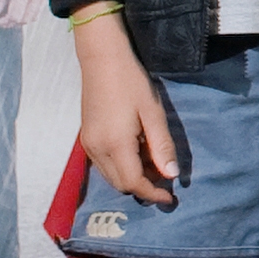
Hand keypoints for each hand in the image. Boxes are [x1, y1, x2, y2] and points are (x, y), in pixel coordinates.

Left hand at [0, 0, 43, 29]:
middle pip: (23, 19)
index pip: (13, 15)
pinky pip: (38, 11)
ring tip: (13, 19)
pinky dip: (30, 15)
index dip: (4, 22)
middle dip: (12, 23)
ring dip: (21, 21)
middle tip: (4, 22)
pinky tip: (24, 12)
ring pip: (32, 18)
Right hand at [73, 14, 177, 203]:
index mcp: (115, 145)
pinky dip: (121, 166)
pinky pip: (104, 164)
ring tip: (154, 163)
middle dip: (143, 187)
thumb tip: (171, 175)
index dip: (153, 193)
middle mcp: (97, 150)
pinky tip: (137, 152)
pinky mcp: (86, 138)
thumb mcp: (153, 113)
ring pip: (110, 176)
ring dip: (132, 177)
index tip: (171, 197)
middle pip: (120, 184)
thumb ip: (161, 146)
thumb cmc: (132, 83)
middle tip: (165, 178)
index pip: (133, 183)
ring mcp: (88, 144)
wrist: (102, 60)